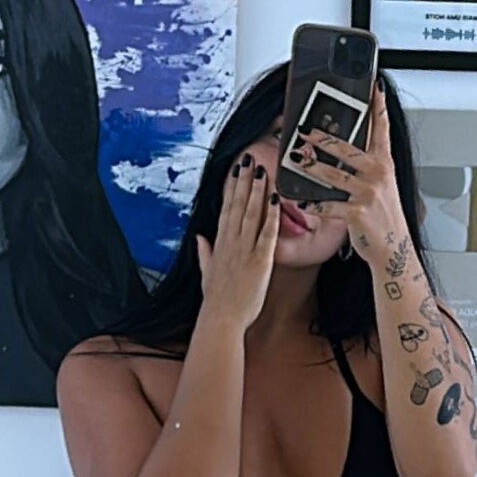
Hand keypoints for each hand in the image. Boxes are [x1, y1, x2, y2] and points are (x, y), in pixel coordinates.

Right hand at [194, 158, 279, 330]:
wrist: (221, 319)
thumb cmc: (216, 300)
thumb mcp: (207, 272)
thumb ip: (205, 253)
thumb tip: (201, 238)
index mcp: (220, 244)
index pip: (226, 208)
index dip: (231, 187)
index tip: (235, 170)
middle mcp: (231, 242)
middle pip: (237, 205)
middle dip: (244, 180)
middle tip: (249, 158)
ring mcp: (245, 250)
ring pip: (251, 213)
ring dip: (256, 190)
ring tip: (261, 170)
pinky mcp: (260, 261)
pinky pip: (267, 234)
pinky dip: (271, 216)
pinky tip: (275, 200)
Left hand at [291, 84, 404, 255]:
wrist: (394, 248)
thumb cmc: (385, 216)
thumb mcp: (382, 185)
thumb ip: (366, 164)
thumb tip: (342, 148)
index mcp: (384, 163)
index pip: (382, 128)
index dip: (377, 106)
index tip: (373, 87)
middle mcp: (378, 174)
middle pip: (346, 148)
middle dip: (321, 138)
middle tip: (303, 130)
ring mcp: (367, 193)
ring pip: (332, 174)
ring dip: (309, 166)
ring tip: (294, 158)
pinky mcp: (357, 213)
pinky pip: (328, 205)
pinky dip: (312, 203)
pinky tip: (300, 200)